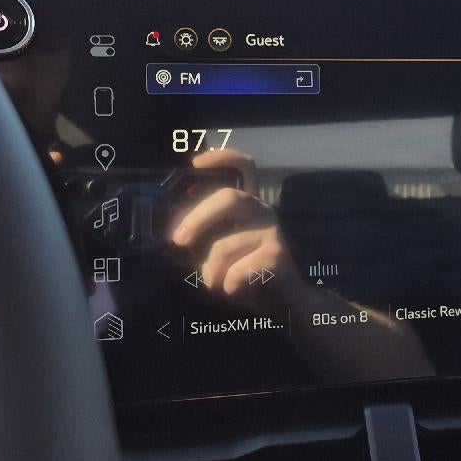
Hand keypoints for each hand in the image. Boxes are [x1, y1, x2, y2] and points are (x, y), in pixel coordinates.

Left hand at [171, 150, 293, 297]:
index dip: (222, 158)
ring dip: (211, 273)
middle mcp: (262, 211)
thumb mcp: (222, 249)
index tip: (196, 162)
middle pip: (227, 198)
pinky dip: (227, 287)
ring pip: (223, 247)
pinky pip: (235, 272)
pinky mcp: (276, 255)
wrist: (282, 302)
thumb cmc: (245, 273)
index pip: (244, 168)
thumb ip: (207, 236)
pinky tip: (237, 290)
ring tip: (217, 283)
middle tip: (179, 240)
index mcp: (247, 206)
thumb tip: (178, 234)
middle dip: (197, 218)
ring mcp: (271, 232)